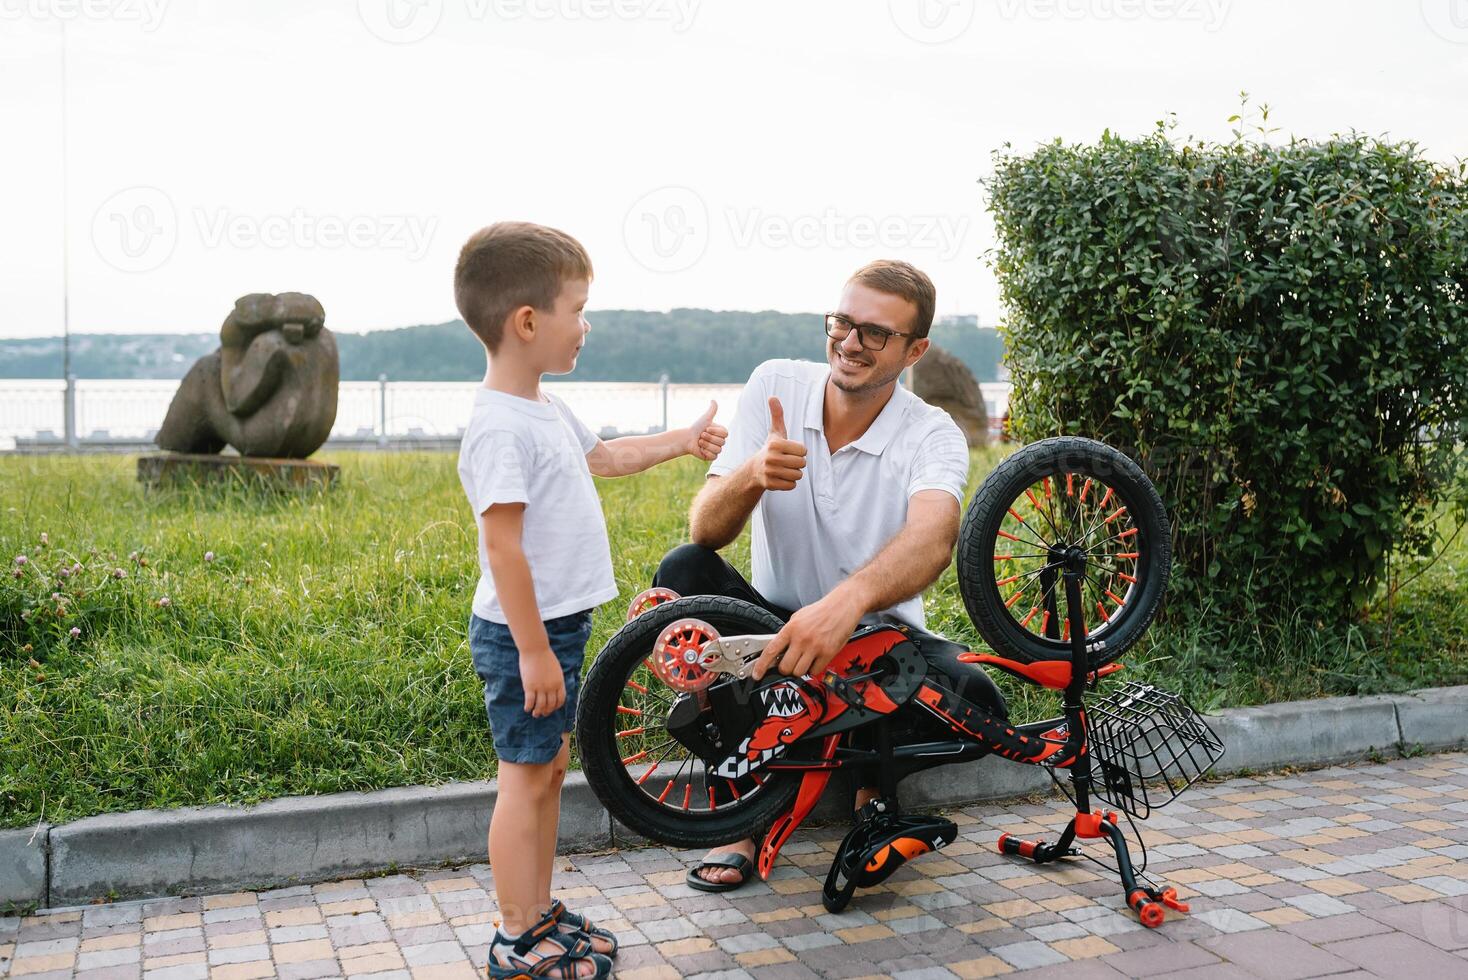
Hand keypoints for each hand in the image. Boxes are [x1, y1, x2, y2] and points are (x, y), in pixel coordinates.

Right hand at [520, 649, 565, 717]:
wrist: (535, 649)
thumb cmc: (545, 657)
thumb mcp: (556, 670)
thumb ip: (556, 680)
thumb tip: (554, 689)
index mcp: (559, 682)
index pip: (560, 700)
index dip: (556, 707)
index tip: (551, 709)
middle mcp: (551, 687)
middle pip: (550, 705)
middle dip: (546, 712)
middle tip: (542, 714)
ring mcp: (540, 687)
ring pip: (540, 706)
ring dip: (538, 712)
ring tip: (535, 714)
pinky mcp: (529, 686)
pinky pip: (530, 701)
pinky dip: (528, 707)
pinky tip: (527, 708)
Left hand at [685, 400, 727, 460]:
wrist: (687, 438)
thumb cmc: (696, 428)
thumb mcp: (705, 418)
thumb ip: (711, 410)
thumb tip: (713, 400)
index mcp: (722, 433)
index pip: (725, 434)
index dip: (715, 431)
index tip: (706, 428)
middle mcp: (721, 441)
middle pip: (721, 442)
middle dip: (709, 438)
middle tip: (701, 435)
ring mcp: (717, 449)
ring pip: (718, 449)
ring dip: (706, 445)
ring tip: (699, 442)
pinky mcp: (712, 457)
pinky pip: (714, 456)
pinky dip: (706, 452)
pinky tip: (700, 449)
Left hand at [751, 590, 865, 680]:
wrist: (843, 605)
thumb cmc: (821, 611)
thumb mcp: (798, 617)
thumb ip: (788, 633)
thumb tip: (778, 649)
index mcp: (791, 628)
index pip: (771, 651)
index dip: (761, 666)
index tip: (756, 674)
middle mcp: (801, 638)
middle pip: (785, 667)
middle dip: (786, 669)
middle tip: (790, 663)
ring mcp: (815, 647)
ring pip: (799, 672)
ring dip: (800, 670)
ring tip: (804, 660)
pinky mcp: (828, 653)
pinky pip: (815, 671)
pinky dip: (814, 669)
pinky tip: (816, 660)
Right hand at [754, 397, 806, 490]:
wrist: (754, 470)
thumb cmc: (770, 449)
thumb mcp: (775, 432)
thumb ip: (777, 415)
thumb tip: (772, 397)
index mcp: (775, 444)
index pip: (803, 450)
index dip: (799, 451)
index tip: (789, 451)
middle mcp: (771, 458)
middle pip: (802, 463)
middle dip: (798, 463)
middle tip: (787, 461)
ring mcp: (770, 472)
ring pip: (798, 475)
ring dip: (794, 473)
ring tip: (784, 469)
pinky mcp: (770, 484)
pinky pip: (791, 485)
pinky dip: (789, 483)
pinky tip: (781, 477)